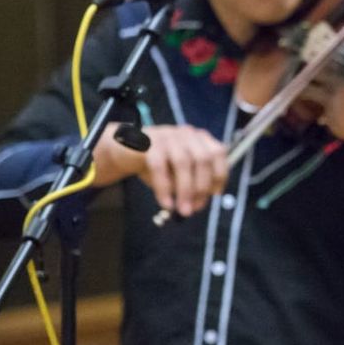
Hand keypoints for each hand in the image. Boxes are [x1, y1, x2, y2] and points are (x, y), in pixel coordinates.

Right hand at [93, 122, 227, 217]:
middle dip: (202, 187)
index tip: (215, 195)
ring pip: (183, 162)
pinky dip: (164, 187)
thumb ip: (191, 186)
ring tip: (182, 210)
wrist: (123, 150)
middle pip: (203, 158)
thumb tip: (197, 205)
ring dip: (185, 190)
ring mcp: (168, 135)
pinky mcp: (149, 142)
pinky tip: (166, 203)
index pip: (218, 153)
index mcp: (199, 139)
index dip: (220, 174)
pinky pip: (159, 166)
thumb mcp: (177, 174)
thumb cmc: (156, 163)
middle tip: (194, 209)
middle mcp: (187, 134)